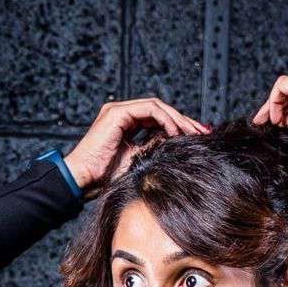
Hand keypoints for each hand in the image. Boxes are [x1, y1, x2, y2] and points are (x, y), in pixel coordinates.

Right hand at [63, 96, 211, 197]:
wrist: (84, 180)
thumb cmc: (105, 177)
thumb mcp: (137, 161)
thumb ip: (153, 149)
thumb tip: (174, 144)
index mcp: (127, 124)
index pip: (158, 119)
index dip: (179, 127)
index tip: (197, 138)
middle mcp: (123, 113)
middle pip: (160, 110)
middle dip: (183, 120)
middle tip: (203, 132)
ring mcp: (119, 110)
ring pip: (157, 106)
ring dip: (177, 118)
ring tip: (192, 132)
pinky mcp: (117, 112)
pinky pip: (149, 109)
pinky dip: (164, 119)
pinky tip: (175, 132)